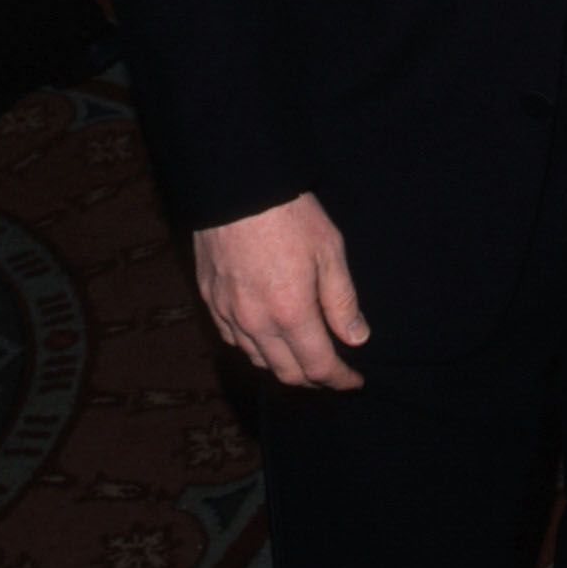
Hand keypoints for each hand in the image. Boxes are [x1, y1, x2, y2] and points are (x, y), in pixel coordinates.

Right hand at [193, 188, 369, 391]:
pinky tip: (268, 338)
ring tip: (303, 358)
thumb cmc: (289, 214)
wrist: (238, 186)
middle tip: (332, 373)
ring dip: (284, 366)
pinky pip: (234, 340)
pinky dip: (255, 348)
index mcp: (290, 312)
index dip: (339, 379)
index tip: (354, 381)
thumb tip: (356, 338)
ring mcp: (229, 313)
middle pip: (287, 373)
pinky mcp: (211, 300)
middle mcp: (256, 322)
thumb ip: (342, 300)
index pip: (318, 366)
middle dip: (314, 380)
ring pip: (258, 361)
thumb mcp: (329, 250)